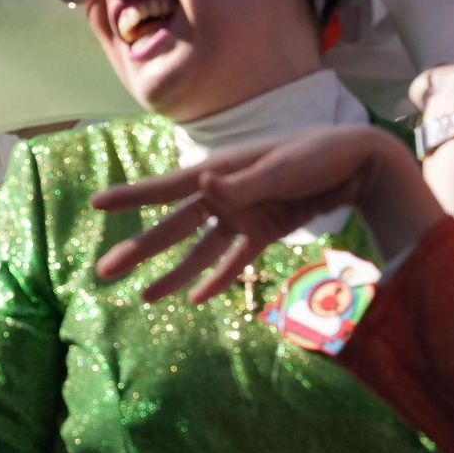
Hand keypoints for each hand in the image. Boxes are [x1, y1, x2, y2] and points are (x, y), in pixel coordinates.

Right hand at [92, 125, 436, 301]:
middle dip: (138, 250)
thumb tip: (204, 189)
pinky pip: (234, 260)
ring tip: (145, 297)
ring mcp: (241, 214)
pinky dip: (216, 279)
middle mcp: (222, 195)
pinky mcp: (264, 230)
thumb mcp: (280, 167)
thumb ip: (242, 184)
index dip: (129, 198)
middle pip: (172, 228)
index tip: (95, 205)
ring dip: (173, 274)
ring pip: (198, 251)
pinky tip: (195, 299)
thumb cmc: (318, 154)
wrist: (358, 162)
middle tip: (104, 271)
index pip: (164, 188)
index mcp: (218, 171)